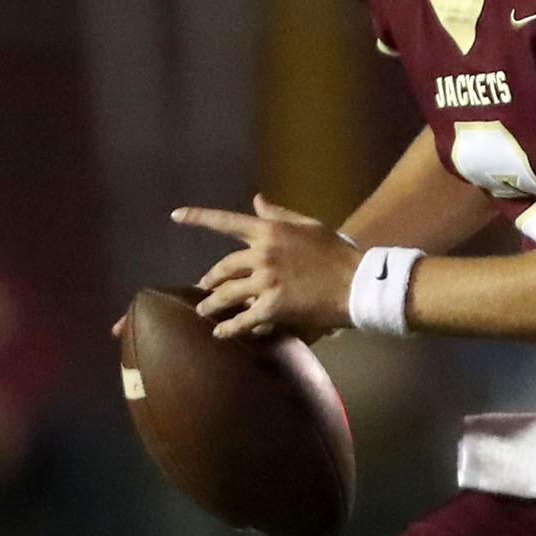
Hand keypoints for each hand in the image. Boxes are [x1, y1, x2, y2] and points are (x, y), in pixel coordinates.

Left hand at [175, 196, 359, 340]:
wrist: (359, 283)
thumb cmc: (339, 253)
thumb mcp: (311, 226)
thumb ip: (280, 215)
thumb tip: (257, 202)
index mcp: (270, 231)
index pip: (226, 221)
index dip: (198, 218)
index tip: (176, 215)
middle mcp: (262, 254)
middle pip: (224, 267)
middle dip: (211, 279)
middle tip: (204, 287)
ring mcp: (266, 281)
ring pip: (227, 294)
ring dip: (212, 304)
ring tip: (204, 311)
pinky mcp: (273, 306)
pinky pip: (243, 319)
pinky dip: (229, 328)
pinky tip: (220, 333)